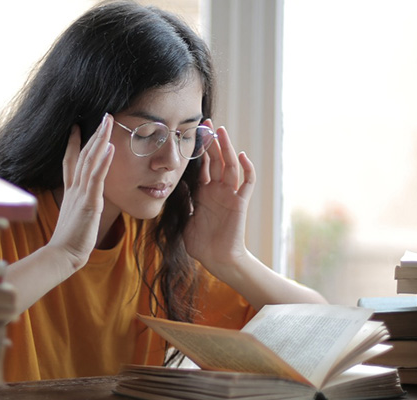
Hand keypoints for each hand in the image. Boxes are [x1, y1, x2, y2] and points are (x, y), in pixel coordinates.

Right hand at [48, 114, 114, 269]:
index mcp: (71, 191)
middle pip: (83, 154)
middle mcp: (75, 188)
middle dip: (94, 134)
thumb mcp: (75, 217)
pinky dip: (103, 162)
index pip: (71, 161)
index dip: (74, 143)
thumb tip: (84, 204)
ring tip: (108, 122)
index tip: (76, 126)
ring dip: (100, 140)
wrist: (62, 254)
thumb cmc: (70, 241)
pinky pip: (97, 178)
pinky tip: (110, 147)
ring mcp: (81, 193)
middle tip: (103, 116)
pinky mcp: (89, 203)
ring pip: (90, 160)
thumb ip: (78, 206)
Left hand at [183, 120, 255, 277]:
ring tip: (221, 131)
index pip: (202, 165)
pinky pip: (247, 183)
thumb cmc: (200, 243)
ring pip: (230, 166)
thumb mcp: (183, 217)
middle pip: (216, 160)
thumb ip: (180, 200)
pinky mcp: (240, 203)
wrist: (216, 259)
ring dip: (226, 148)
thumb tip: (169, 184)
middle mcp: (217, 190)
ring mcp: (230, 195)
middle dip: (212, 141)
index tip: (191, 132)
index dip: (198, 149)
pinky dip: (247, 169)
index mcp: (204, 192)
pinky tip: (241, 156)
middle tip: (206, 122)